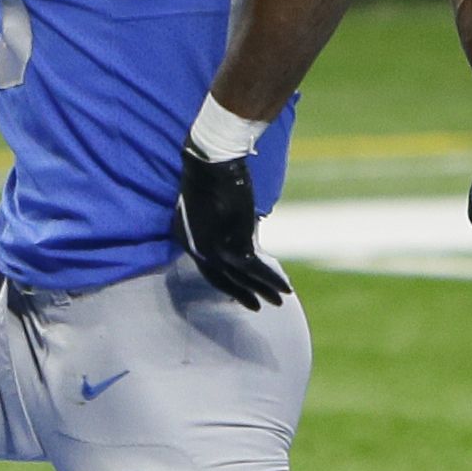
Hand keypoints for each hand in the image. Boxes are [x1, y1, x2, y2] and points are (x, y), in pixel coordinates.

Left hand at [174, 147, 289, 308]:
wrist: (213, 164)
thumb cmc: (211, 173)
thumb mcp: (210, 204)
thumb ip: (219, 223)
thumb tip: (240, 234)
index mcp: (186, 238)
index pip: (207, 267)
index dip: (225, 281)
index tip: (237, 292)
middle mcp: (197, 248)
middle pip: (221, 280)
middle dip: (242, 294)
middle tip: (257, 306)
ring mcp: (214, 250)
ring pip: (242, 279)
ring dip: (264, 291)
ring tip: (280, 302)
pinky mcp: (234, 246)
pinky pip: (256, 271)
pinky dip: (272, 280)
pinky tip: (285, 288)